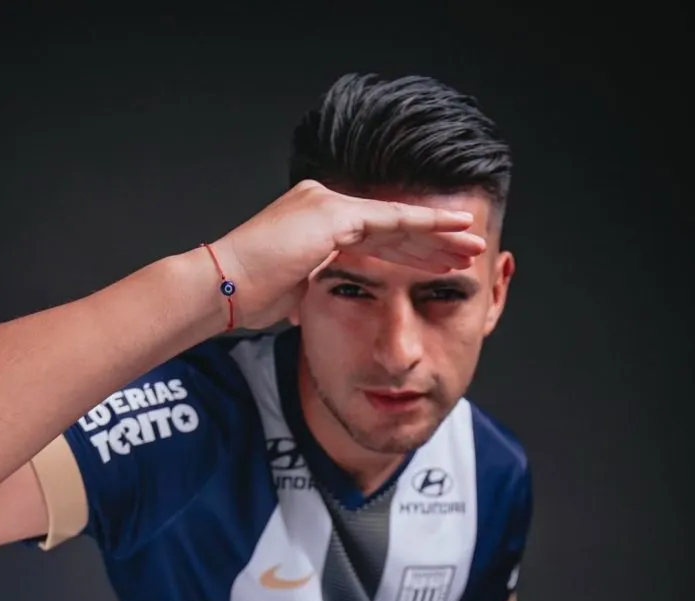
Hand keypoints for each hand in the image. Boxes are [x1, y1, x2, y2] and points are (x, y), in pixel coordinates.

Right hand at [212, 180, 485, 327]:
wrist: (222, 288)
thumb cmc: (247, 296)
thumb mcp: (291, 290)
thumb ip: (312, 284)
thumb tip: (310, 300)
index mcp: (314, 223)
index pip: (374, 238)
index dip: (410, 251)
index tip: (439, 263)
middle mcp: (324, 206)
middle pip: (392, 227)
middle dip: (433, 241)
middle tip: (469, 247)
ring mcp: (329, 207)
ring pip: (398, 222)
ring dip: (439, 234)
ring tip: (473, 242)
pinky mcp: (333, 215)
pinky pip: (390, 222)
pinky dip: (424, 227)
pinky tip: (452, 233)